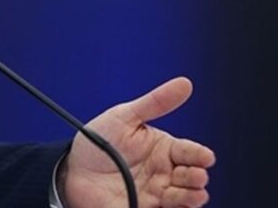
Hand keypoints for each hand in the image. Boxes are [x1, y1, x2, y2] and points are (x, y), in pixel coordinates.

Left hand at [62, 77, 215, 207]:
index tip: (205, 157)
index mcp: (163, 149)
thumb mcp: (125, 116)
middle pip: (191, 178)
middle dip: (197, 178)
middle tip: (196, 176)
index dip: (200, 155)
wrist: (72, 168)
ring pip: (183, 199)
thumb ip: (155, 102)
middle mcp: (164, 173)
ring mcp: (156, 194)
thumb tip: (184, 83)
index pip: (190, 152)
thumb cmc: (99, 140)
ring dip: (191, 197)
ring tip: (193, 194)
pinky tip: (176, 206)